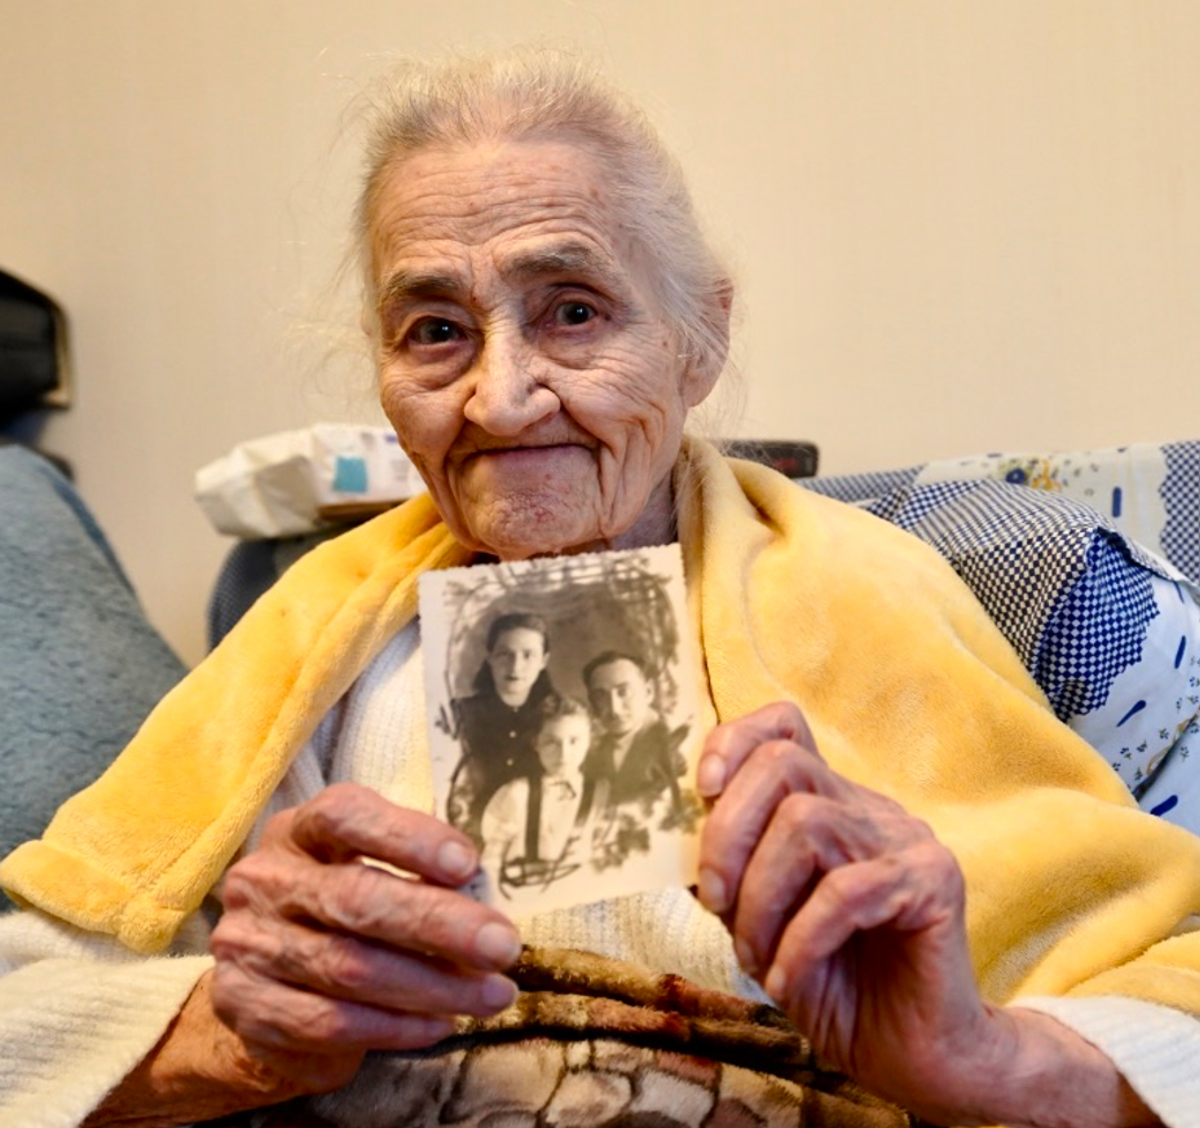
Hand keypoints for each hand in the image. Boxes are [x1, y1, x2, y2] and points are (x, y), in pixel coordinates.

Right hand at [209, 782, 521, 1091]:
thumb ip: (418, 874)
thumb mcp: (370, 871)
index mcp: (300, 831)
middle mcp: (266, 880)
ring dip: (432, 986)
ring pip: (348, 967)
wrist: (265, 982)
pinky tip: (439, 1025)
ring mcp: (249, 944)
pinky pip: (330, 1023)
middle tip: (502, 946)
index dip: (408, 838)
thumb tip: (486, 900)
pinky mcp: (246, 1007)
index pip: (345, 816)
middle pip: (355, 897)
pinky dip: (394, 1027)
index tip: (468, 865)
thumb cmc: (341, 910)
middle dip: (439, 924)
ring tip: (492, 994)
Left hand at [695, 701, 998, 1120]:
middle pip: (783, 763)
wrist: (914, 1058)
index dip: (734, 741)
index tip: (702, 790)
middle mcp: (867, 809)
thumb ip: (731, 874)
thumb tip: (680, 838)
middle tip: (713, 902)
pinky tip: (785, 981)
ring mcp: (905, 840)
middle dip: (728, 832)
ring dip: (760, 897)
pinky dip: (799, 940)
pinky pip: (846, 891)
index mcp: (827, 805)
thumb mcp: (760, 924)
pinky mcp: (934, 882)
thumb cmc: (834, 986)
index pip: (784, 726)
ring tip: (754, 956)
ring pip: (806, 822)